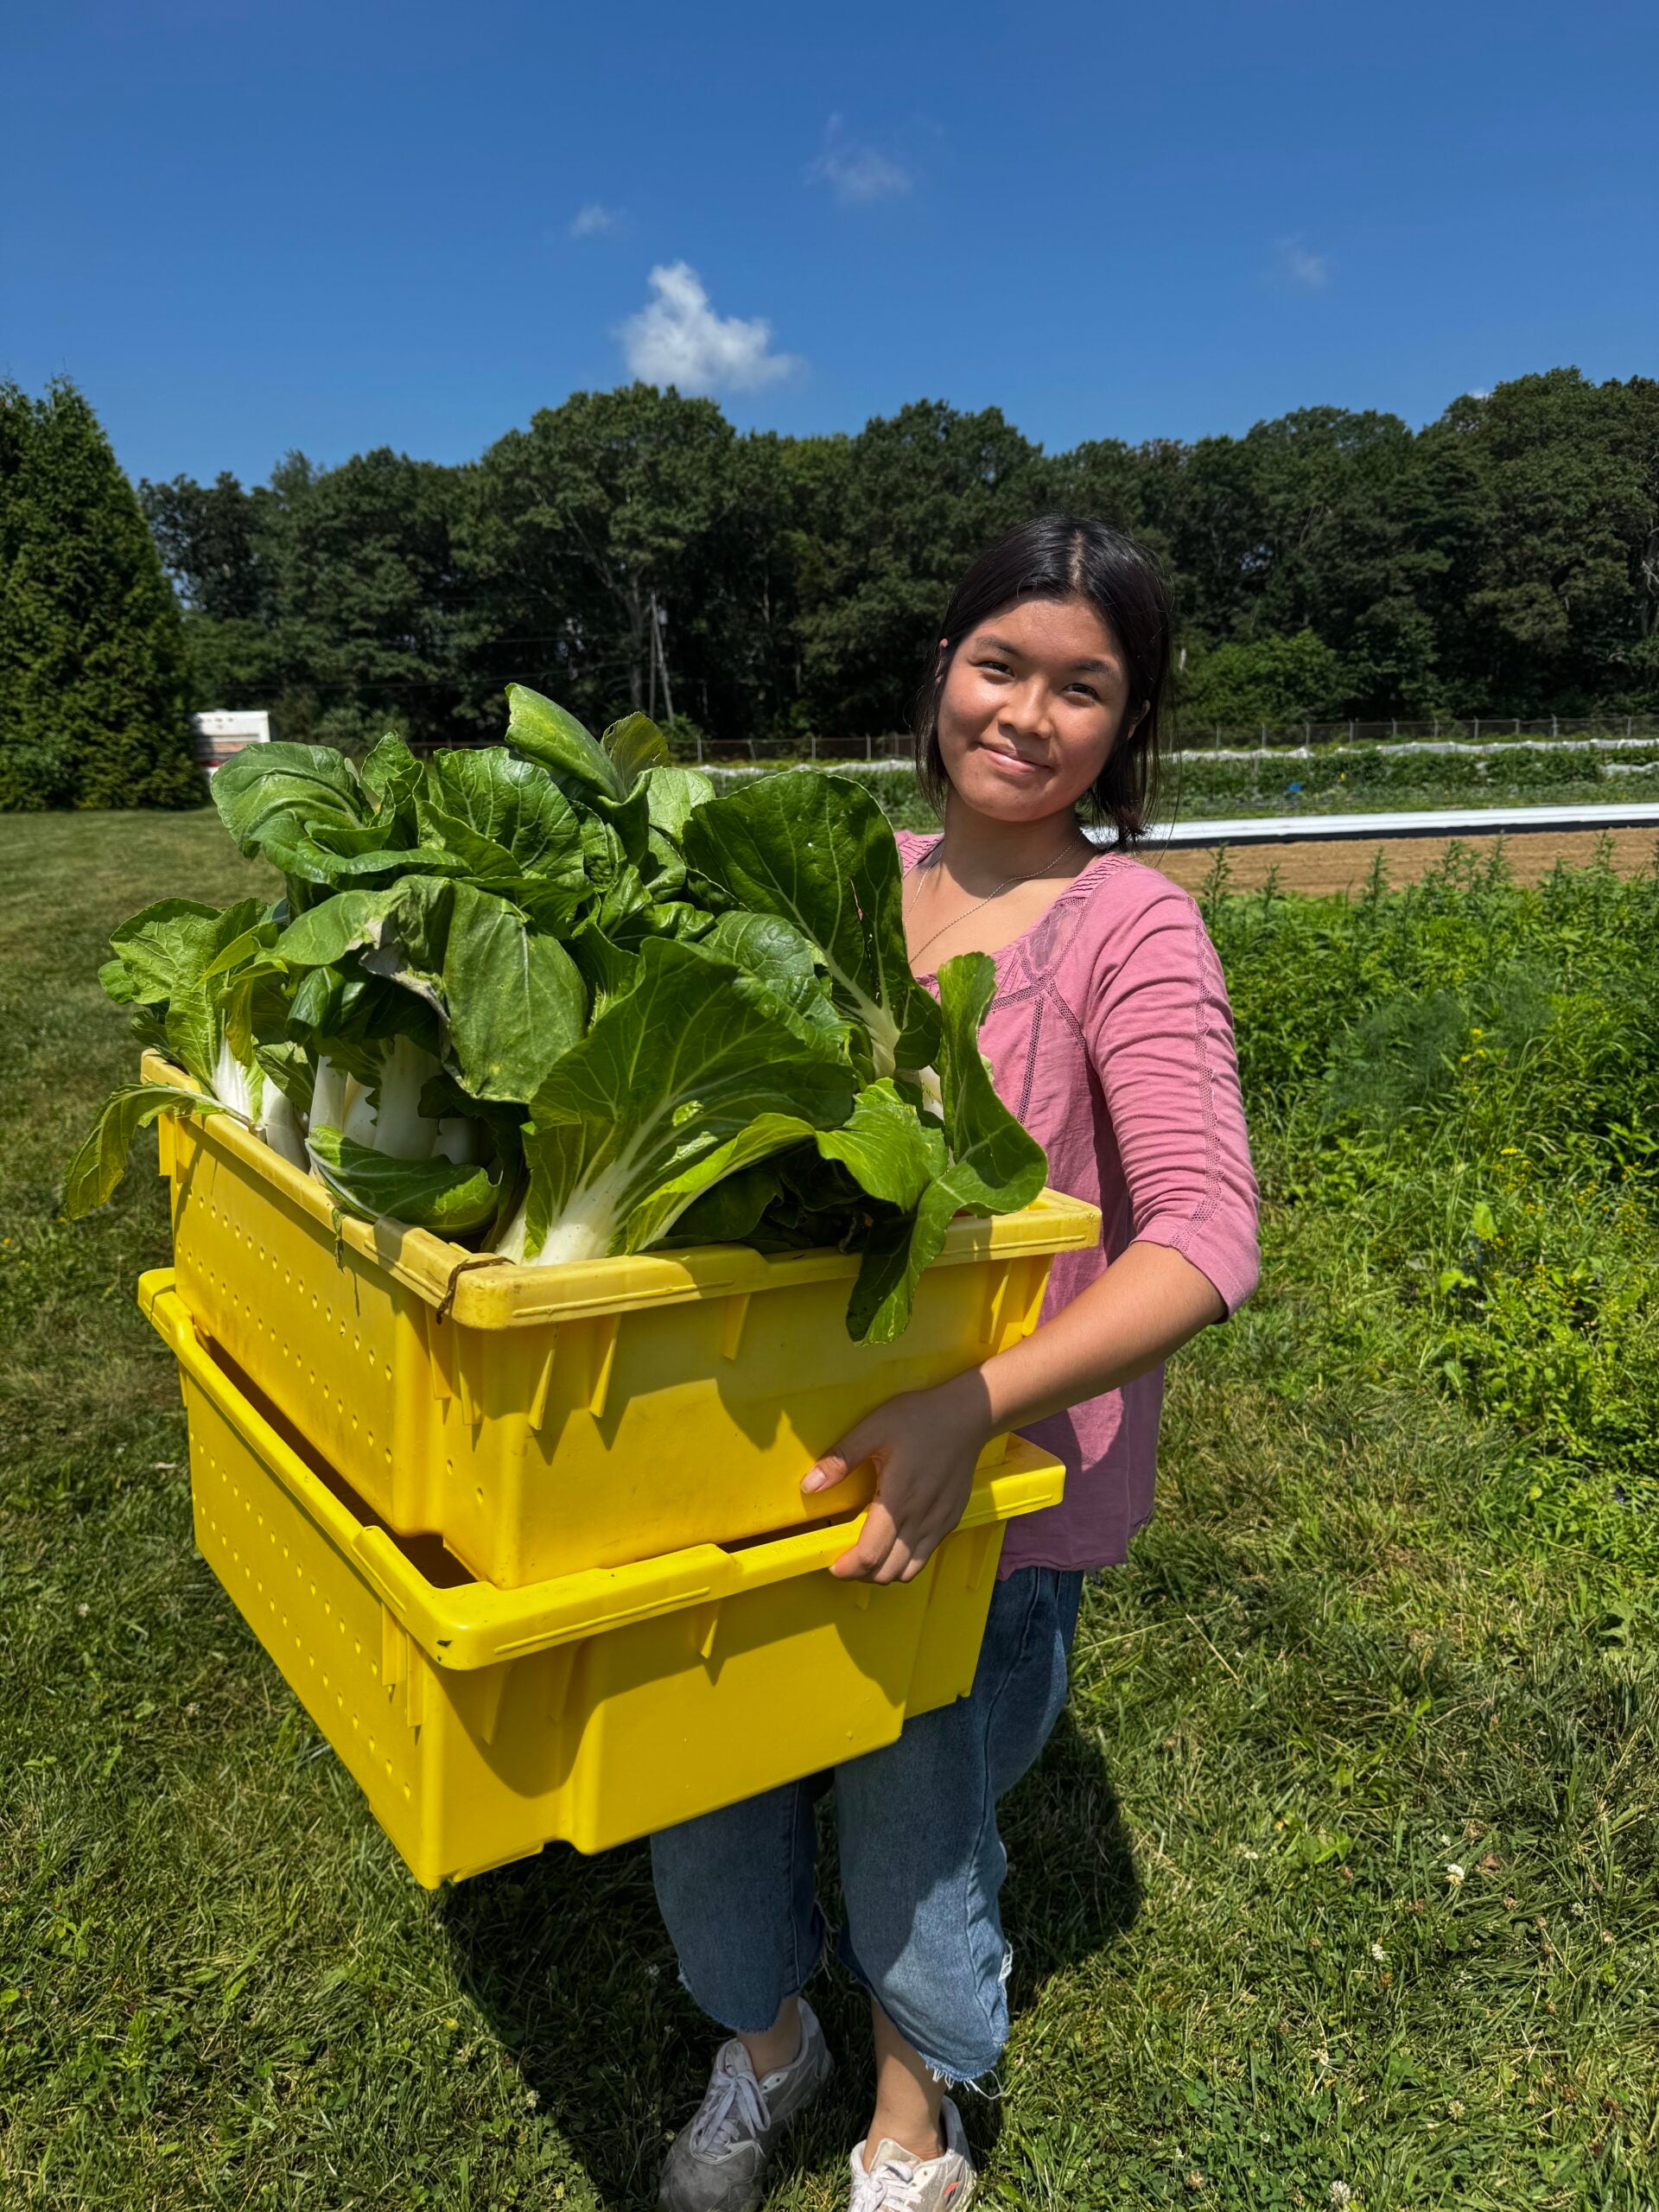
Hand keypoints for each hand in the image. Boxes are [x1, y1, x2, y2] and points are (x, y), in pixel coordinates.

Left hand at [802, 1378, 990, 1583]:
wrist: (967, 1414)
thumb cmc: (918, 1418)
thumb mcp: (873, 1428)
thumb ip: (841, 1459)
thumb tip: (809, 1486)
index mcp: (897, 1500)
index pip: (870, 1555)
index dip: (847, 1568)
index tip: (832, 1564)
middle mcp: (920, 1519)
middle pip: (888, 1572)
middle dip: (861, 1574)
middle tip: (845, 1559)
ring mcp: (939, 1523)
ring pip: (909, 1570)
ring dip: (884, 1571)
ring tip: (869, 1553)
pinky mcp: (951, 1520)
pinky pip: (925, 1555)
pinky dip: (905, 1559)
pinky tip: (894, 1538)